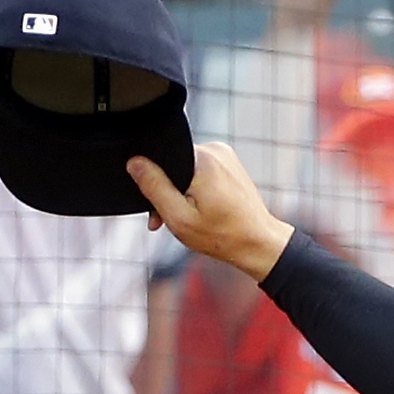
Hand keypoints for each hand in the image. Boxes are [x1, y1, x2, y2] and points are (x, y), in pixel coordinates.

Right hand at [131, 142, 295, 282]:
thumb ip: (154, 187)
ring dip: (179, 192)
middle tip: (165, 219)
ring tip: (185, 218)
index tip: (154, 208)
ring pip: (185, 169)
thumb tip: (135, 163)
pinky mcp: (229, 164)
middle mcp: (215, 150)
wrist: (258, 243)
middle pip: (174, 164)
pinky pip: (200, 171)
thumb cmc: (222, 235)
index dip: (152, 181)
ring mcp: (225, 156)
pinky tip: (197, 209)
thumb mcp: (178, 216)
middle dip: (165, 191)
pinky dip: (193, 189)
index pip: (161, 157)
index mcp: (203, 158)